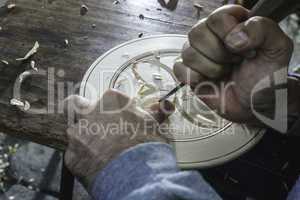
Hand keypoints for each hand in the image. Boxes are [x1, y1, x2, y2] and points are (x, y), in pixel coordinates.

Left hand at [63, 90, 174, 189]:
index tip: (117, 117)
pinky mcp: (72, 155)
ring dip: (83, 138)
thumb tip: (163, 106)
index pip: (106, 98)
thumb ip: (154, 112)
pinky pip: (75, 154)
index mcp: (111, 99)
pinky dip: (84, 158)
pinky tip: (97, 163)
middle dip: (79, 111)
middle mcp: (90, 112)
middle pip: (75, 105)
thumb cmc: (147, 146)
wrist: (136, 173)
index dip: (110, 108)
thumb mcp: (154, 124)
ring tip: (98, 150)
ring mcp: (78, 134)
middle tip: (91, 123)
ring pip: (74, 132)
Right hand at [174, 5, 293, 123]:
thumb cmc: (265, 77)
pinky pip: (179, 69)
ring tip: (224, 73)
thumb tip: (233, 38)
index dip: (228, 34)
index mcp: (231, 23)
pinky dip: (193, 78)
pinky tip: (208, 81)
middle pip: (197, 32)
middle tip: (234, 63)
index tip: (244, 50)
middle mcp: (211, 35)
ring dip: (211, 68)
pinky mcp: (189, 73)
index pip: (217, 17)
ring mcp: (198, 54)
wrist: (255, 105)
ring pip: (188, 52)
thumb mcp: (277, 48)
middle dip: (219, 54)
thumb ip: (262, 30)